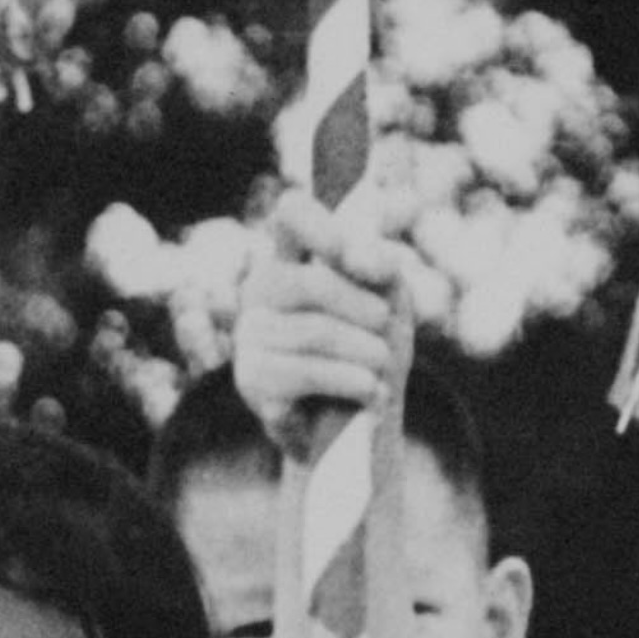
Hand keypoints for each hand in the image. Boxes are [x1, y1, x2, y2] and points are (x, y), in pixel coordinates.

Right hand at [233, 196, 409, 455]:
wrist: (358, 424)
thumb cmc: (370, 350)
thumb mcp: (389, 300)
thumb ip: (380, 268)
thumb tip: (364, 258)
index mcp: (293, 258)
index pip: (293, 213)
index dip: (323, 225)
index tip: (360, 259)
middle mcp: (260, 291)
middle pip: (308, 282)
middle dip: (362, 309)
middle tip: (385, 327)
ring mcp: (249, 337)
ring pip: (314, 332)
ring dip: (367, 352)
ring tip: (381, 367)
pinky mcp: (251, 382)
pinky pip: (307, 373)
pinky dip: (352, 381)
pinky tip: (369, 391)